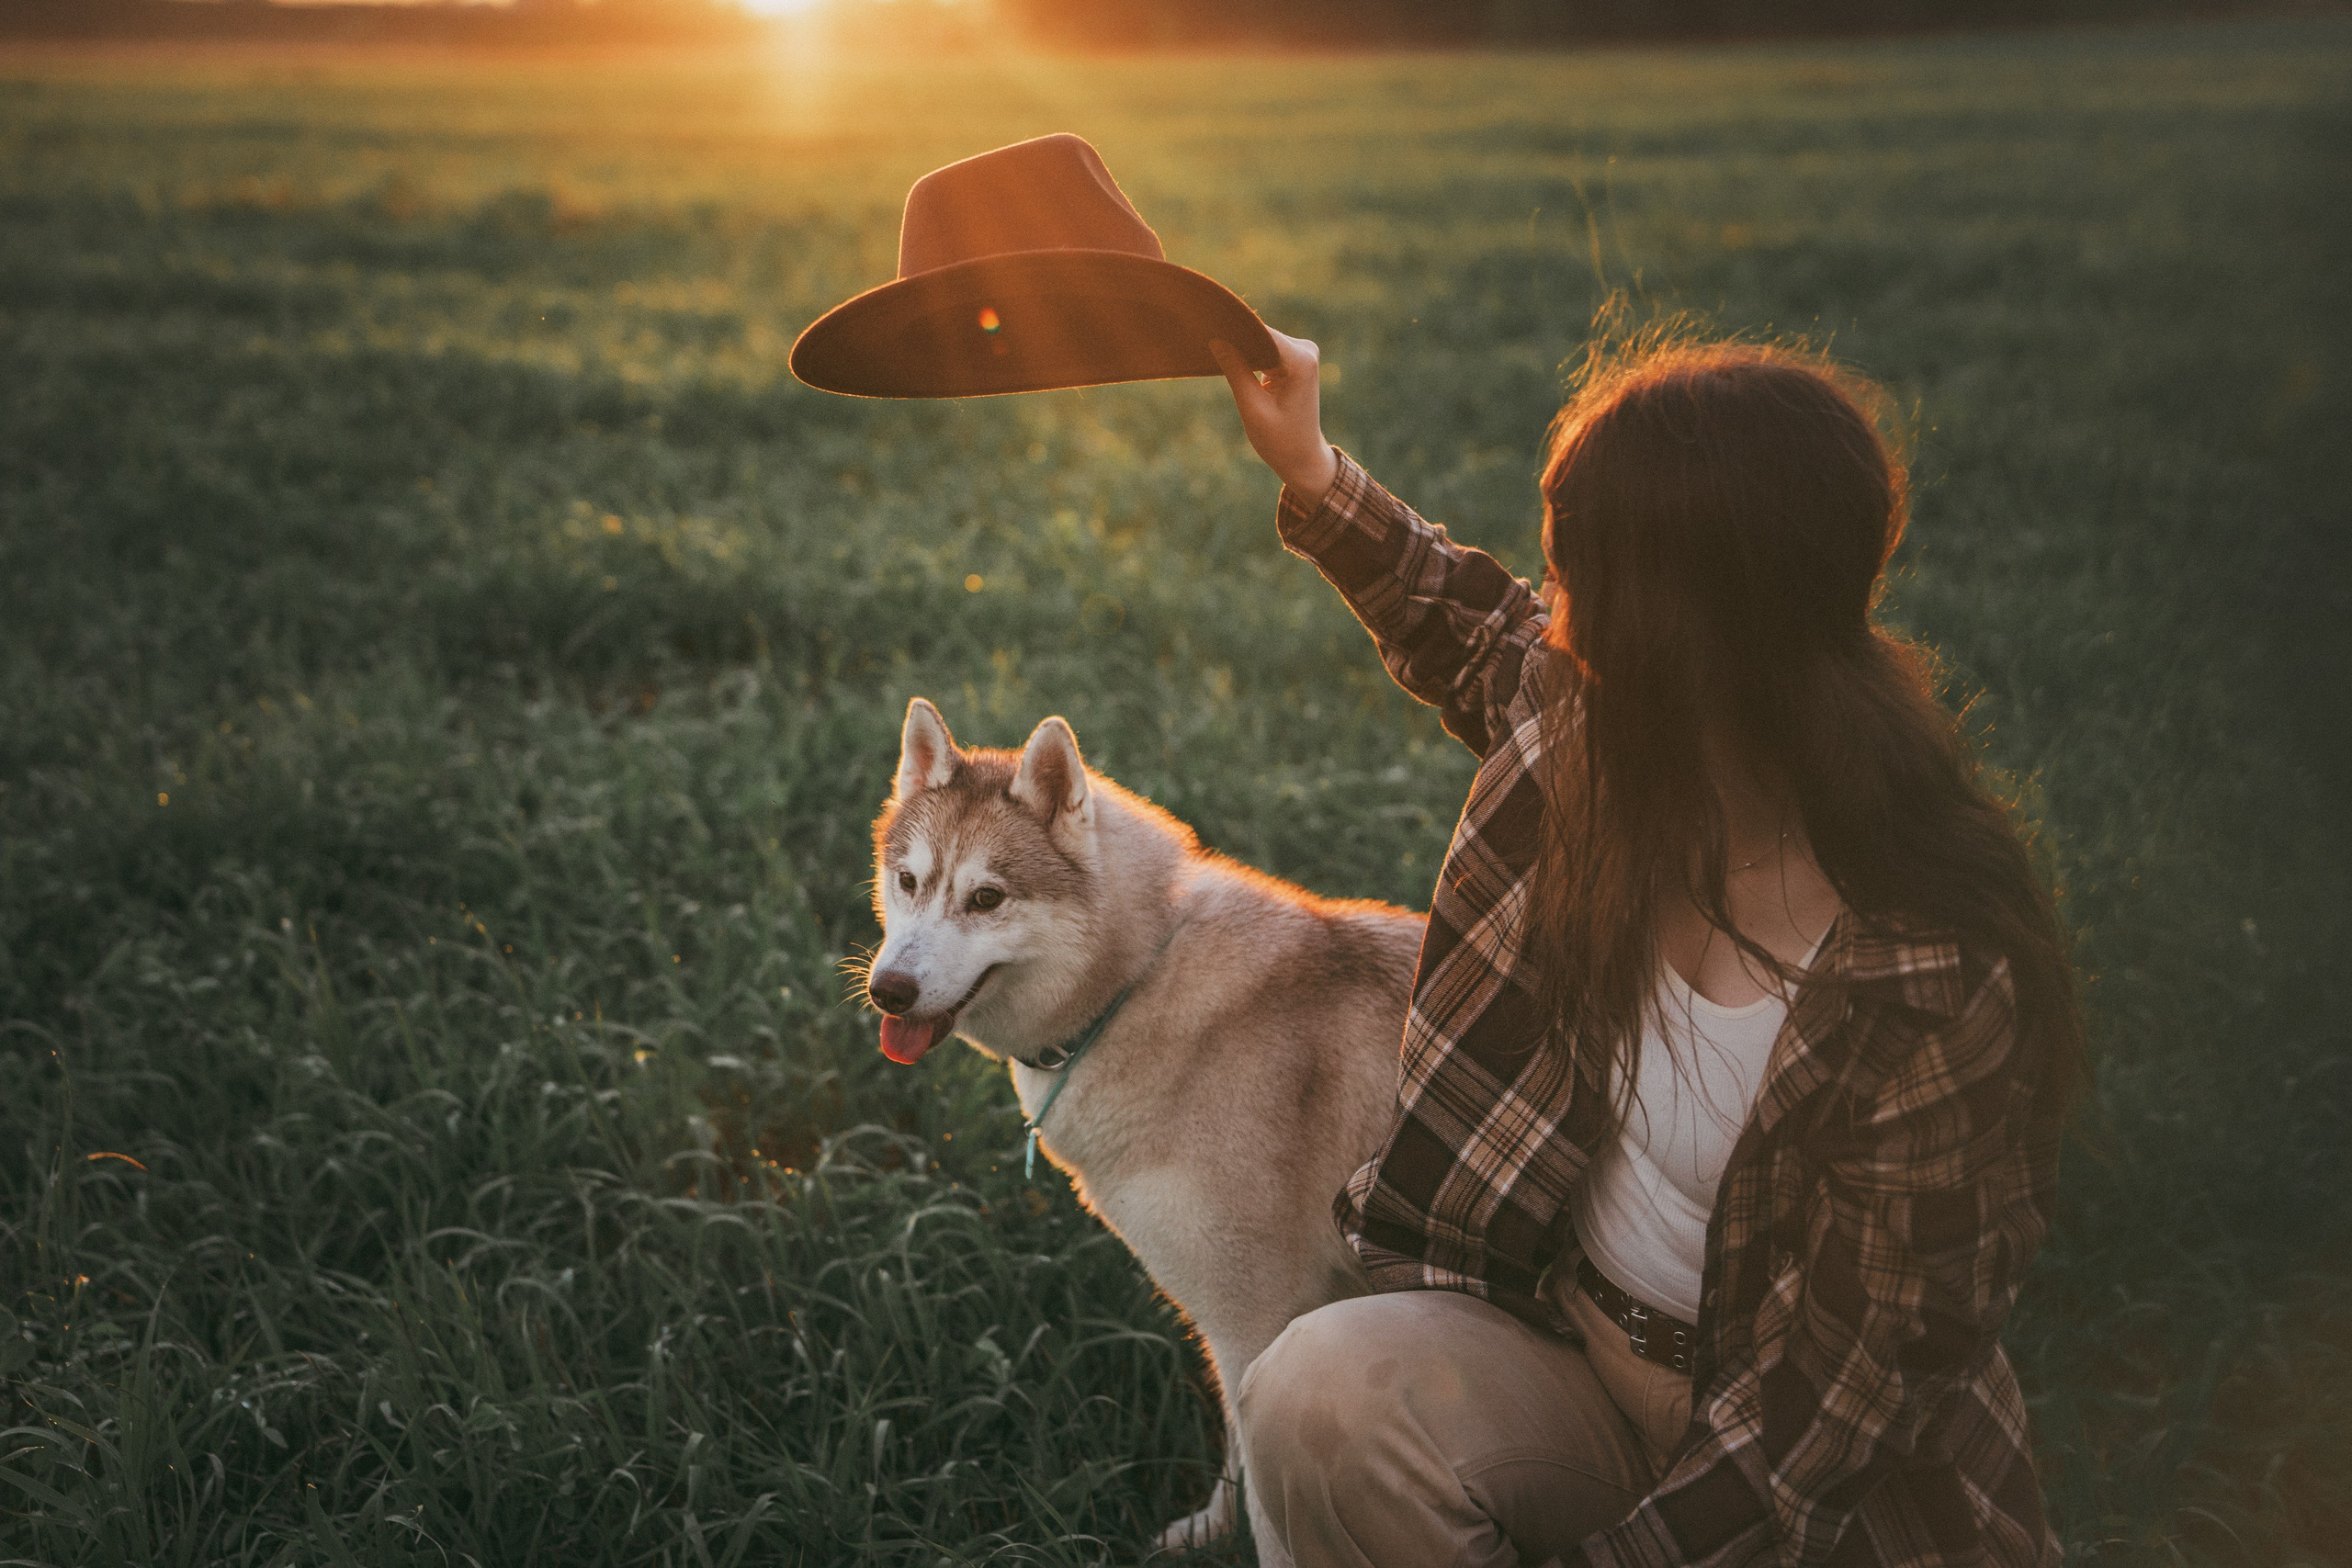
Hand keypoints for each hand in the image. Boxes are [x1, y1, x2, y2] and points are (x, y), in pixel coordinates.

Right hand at [1211, 330, 1338, 506]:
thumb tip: (1216, 339)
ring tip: (1214, 353)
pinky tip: (1228, 361)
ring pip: (1261, 341)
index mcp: (1300, 361)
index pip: (1260, 333)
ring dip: (1240, 348)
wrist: (1303, 458)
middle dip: (1235, 340)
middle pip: (1261, 335)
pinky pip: (1265, 350)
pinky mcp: (1295, 360)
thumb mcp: (1252, 407)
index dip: (1232, 330)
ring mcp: (1302, 353)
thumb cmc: (1280, 441)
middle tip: (1204, 342)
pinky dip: (1248, 357)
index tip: (1206, 326)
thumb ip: (1235, 370)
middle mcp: (1306, 350)